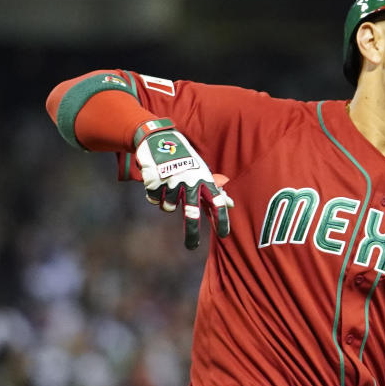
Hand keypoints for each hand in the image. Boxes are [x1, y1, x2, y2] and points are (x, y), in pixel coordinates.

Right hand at [134, 118, 232, 249]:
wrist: (159, 139)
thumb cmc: (185, 157)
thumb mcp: (201, 169)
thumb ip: (214, 187)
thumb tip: (230, 203)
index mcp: (203, 178)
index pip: (217, 201)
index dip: (221, 219)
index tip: (224, 234)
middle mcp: (188, 181)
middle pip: (191, 213)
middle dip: (192, 232)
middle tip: (192, 246)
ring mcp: (170, 182)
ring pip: (168, 207)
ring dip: (167, 202)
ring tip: (167, 187)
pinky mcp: (154, 182)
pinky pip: (154, 200)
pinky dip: (155, 195)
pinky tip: (157, 182)